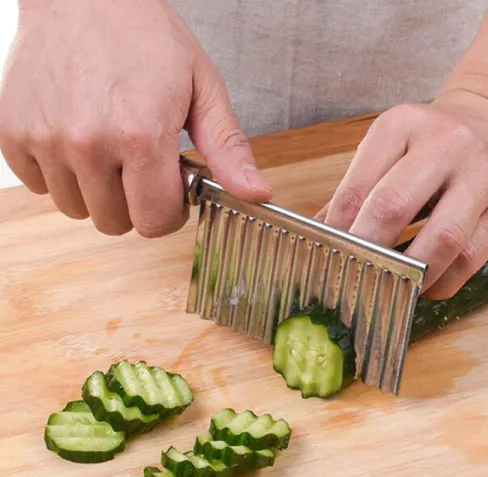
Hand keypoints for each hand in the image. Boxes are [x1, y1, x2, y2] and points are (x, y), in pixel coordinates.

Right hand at [0, 0, 271, 237]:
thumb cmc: (146, 37)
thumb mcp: (203, 89)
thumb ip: (228, 150)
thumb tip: (258, 194)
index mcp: (140, 135)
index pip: (155, 223)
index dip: (170, 211)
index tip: (172, 186)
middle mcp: (88, 143)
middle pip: (116, 224)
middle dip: (136, 203)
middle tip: (141, 162)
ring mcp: (44, 138)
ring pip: (78, 210)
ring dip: (99, 191)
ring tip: (110, 148)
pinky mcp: (13, 133)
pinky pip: (41, 188)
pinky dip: (62, 174)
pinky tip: (78, 141)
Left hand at [314, 89, 487, 298]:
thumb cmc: (434, 145)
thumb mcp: (393, 148)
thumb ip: (358, 188)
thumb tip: (315, 233)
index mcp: (400, 125)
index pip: (355, 189)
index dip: (336, 233)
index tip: (325, 257)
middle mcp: (444, 143)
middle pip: (392, 208)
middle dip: (366, 252)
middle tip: (352, 277)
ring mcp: (481, 175)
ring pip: (440, 239)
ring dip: (409, 274)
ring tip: (392, 287)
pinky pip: (468, 259)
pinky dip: (441, 282)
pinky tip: (424, 286)